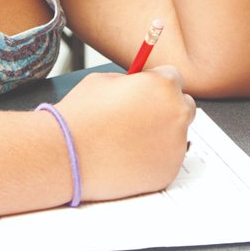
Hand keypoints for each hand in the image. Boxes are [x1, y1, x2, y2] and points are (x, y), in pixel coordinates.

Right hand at [53, 66, 195, 201]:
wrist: (66, 154)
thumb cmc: (81, 115)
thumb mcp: (104, 79)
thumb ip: (132, 81)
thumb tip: (140, 85)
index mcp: (163, 85)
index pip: (174, 78)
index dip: (156, 85)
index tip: (145, 94)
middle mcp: (177, 114)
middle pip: (183, 106)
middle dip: (166, 109)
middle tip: (140, 117)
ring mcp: (175, 146)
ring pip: (176, 136)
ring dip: (160, 135)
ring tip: (128, 140)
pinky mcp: (168, 172)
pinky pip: (167, 160)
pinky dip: (153, 159)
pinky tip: (128, 156)